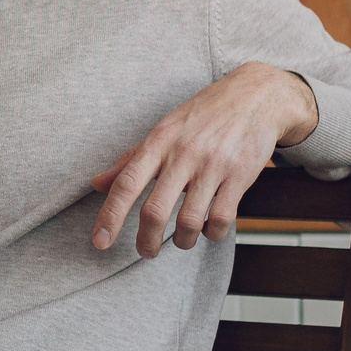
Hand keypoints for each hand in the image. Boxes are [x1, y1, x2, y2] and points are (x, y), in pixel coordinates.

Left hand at [90, 63, 318, 257]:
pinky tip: (209, 230)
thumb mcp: (162, 131)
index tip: (100, 242)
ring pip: (190, 221)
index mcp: (158, 142)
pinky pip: (222, 219)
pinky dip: (212, 234)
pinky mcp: (240, 176)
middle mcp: (183, 154)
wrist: (254, 97)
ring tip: (181, 241)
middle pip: (155, 210)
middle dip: (146, 241)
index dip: (110, 215)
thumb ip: (130, 160)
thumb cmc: (202, 116)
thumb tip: (96, 184)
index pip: (126, 183)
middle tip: (145, 252)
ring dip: (182, 241)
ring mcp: (213, 166)